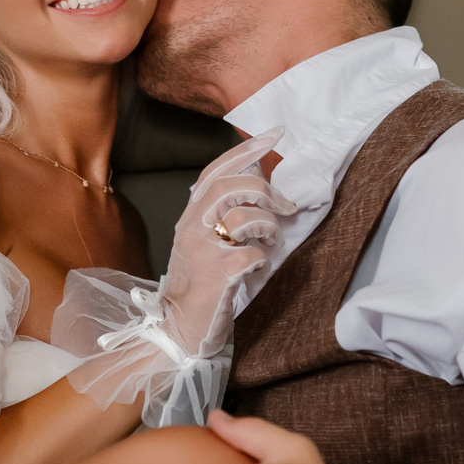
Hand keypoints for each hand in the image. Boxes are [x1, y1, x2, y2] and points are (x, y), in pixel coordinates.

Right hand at [159, 132, 295, 357]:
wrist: (178, 329)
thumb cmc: (198, 286)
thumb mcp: (203, 243)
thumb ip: (223, 214)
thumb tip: (258, 180)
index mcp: (190, 217)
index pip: (214, 171)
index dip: (244, 150)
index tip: (274, 135)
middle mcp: (191, 228)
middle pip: (230, 187)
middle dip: (265, 191)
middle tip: (285, 206)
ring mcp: (203, 251)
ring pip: (245, 218)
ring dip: (269, 228)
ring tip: (271, 243)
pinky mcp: (218, 275)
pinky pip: (252, 254)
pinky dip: (263, 260)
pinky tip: (258, 270)